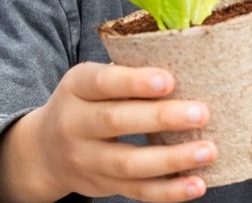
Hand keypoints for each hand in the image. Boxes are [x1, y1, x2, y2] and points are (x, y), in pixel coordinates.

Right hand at [0, 63, 217, 202]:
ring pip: (129, 164)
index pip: (102, 82)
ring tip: (208, 151)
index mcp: (76, 87)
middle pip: (116, 122)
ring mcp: (86, 160)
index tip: (169, 80)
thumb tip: (189, 62)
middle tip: (201, 113)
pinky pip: (137, 191)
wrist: (43, 151)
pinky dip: (168, 191)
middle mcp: (74, 124)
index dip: (135, 82)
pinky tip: (196, 185)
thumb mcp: (93, 80)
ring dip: (172, 159)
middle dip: (161, 118)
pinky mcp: (102, 186)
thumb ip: (128, 73)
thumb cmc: (89, 101)